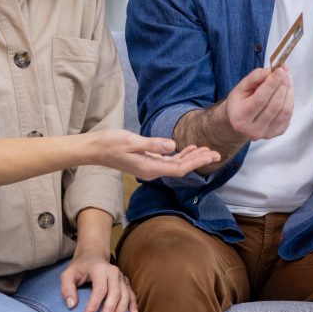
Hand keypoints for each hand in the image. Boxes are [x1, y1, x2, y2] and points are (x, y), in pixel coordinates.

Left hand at [61, 247, 136, 311]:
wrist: (93, 255)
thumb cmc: (79, 268)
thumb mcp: (67, 275)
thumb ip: (66, 288)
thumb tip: (72, 305)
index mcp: (99, 269)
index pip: (99, 288)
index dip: (94, 304)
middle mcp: (113, 272)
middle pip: (115, 291)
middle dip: (110, 308)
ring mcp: (121, 277)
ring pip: (125, 293)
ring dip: (123, 307)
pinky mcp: (125, 282)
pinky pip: (131, 293)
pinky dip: (133, 303)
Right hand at [94, 129, 219, 180]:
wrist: (95, 148)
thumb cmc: (111, 143)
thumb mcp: (132, 141)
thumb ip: (152, 144)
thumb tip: (172, 146)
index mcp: (151, 168)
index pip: (180, 168)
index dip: (197, 162)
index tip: (211, 155)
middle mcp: (152, 170)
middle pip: (181, 168)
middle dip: (199, 160)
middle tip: (217, 153)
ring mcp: (150, 167)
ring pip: (176, 165)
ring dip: (192, 157)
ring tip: (208, 150)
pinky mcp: (147, 161)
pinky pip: (169, 161)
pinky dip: (180, 155)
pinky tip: (188, 149)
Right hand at [224, 65, 293, 140]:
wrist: (240, 122)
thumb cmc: (240, 103)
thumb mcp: (241, 87)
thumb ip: (255, 77)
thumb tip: (272, 71)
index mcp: (240, 117)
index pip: (260, 99)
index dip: (272, 83)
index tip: (280, 70)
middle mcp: (253, 129)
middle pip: (275, 104)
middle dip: (282, 85)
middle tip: (285, 71)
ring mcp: (267, 133)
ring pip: (285, 110)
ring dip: (289, 91)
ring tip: (287, 79)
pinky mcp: (278, 132)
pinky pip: (289, 115)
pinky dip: (290, 100)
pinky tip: (286, 91)